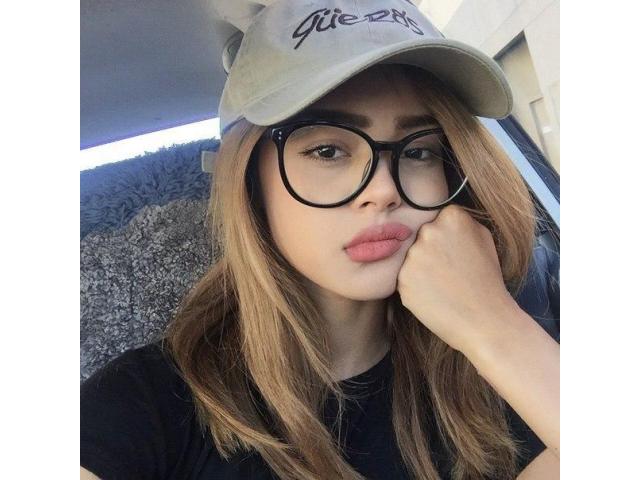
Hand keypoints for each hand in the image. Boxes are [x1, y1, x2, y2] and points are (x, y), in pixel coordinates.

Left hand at [396, 204, 522, 354]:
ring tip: (443, 285)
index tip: (455, 252)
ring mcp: (413, 256)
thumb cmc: (488, 281)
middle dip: (431, 251)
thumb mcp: (485, 238)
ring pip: (411, 258)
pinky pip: (405, 278)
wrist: (484, 320)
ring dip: (422, 269)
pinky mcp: (402, 280)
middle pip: (422, 236)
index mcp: (452, 217)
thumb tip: (444, 216)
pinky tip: (434, 296)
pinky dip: (416, 287)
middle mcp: (429, 232)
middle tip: (449, 271)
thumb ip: (463, 221)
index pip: (438, 219)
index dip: (447, 238)